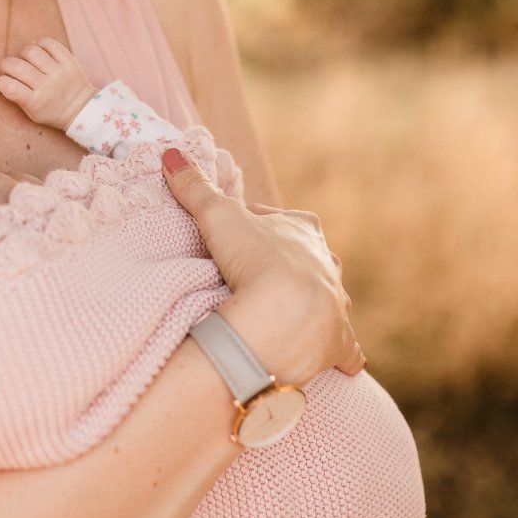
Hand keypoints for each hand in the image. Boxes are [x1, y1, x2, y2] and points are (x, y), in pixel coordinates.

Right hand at [0, 38, 96, 129]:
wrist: (81, 108)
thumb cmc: (50, 111)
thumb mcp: (31, 112)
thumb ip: (15, 96)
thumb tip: (0, 77)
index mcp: (35, 102)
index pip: (9, 86)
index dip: (1, 80)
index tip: (4, 81)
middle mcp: (47, 86)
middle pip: (17, 66)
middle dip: (6, 64)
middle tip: (10, 68)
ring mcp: (59, 72)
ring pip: (31, 51)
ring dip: (23, 53)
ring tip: (26, 60)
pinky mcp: (69, 60)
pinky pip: (49, 43)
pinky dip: (39, 44)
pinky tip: (39, 52)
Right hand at [161, 147, 363, 384]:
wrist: (286, 315)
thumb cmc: (257, 259)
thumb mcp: (218, 216)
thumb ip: (196, 188)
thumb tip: (171, 154)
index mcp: (305, 231)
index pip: (282, 221)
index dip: (260, 227)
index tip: (238, 237)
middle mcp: (328, 265)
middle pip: (310, 260)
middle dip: (292, 266)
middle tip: (262, 278)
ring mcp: (336, 305)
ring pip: (330, 299)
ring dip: (314, 305)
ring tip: (290, 315)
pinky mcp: (338, 342)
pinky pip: (347, 348)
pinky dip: (344, 353)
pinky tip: (343, 362)